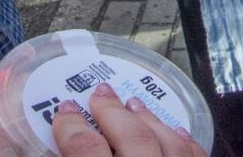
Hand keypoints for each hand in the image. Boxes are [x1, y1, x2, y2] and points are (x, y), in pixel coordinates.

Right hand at [52, 83, 203, 156]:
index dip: (71, 128)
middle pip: (133, 139)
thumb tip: (57, 147)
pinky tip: (175, 132)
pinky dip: (185, 143)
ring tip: (134, 104)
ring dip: (150, 121)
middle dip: (114, 112)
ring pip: (170, 145)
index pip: (86, 151)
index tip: (64, 112)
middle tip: (100, 92)